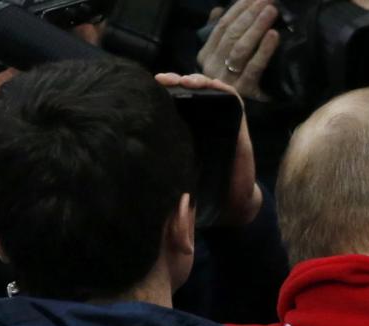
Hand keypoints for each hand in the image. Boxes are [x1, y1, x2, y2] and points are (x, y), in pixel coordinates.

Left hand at [155, 72, 262, 225]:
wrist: (234, 202)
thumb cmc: (204, 191)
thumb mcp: (175, 177)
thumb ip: (159, 173)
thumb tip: (130, 172)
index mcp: (185, 130)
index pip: (172, 102)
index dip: (160, 91)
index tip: (146, 88)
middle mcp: (203, 122)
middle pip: (188, 92)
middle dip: (175, 81)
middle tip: (163, 80)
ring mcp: (221, 121)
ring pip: (209, 90)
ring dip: (197, 81)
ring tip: (185, 81)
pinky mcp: (238, 124)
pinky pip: (232, 99)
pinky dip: (221, 88)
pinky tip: (209, 85)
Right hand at [197, 0, 279, 101]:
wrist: (233, 121)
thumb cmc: (230, 86)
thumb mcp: (220, 60)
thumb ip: (218, 34)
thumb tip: (218, 9)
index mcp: (206, 55)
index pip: (222, 27)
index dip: (237, 9)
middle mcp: (213, 66)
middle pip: (232, 34)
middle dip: (250, 14)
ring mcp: (226, 80)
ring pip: (241, 48)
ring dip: (257, 26)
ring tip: (271, 11)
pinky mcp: (242, 92)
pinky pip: (254, 67)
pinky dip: (264, 49)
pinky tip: (274, 35)